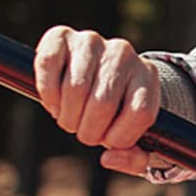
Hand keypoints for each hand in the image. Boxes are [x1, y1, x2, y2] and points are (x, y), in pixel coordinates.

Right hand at [32, 26, 161, 175]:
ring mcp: (92, 41)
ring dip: (67, 116)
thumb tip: (108, 158)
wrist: (99, 73)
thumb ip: (135, 158)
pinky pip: (48, 68)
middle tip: (84, 132)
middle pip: (103, 104)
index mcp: (148, 76)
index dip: (120, 138)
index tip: (110, 142)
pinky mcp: (61, 37)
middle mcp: (123, 53)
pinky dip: (48, 95)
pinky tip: (56, 102)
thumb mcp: (138, 137)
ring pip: (75, 90)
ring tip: (70, 118)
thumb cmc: (119, 111)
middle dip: (88, 131)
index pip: (140, 114)